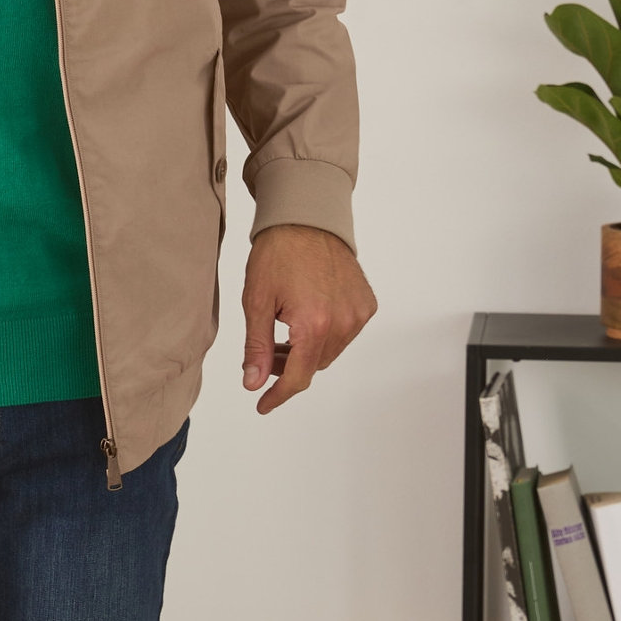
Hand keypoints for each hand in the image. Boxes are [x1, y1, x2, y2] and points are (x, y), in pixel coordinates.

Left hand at [241, 224, 375, 414]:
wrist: (305, 218)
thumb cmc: (277, 253)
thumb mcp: (256, 300)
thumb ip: (257, 346)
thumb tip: (254, 382)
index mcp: (314, 325)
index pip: (298, 377)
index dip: (278, 394)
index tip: (263, 403)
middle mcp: (343, 323)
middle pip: (313, 365)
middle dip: (287, 366)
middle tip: (265, 353)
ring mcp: (358, 314)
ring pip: (329, 351)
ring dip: (306, 350)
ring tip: (283, 330)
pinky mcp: (366, 303)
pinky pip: (345, 332)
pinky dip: (325, 332)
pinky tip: (306, 314)